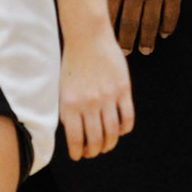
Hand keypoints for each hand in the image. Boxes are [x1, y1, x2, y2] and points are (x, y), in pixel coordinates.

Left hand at [60, 24, 134, 159]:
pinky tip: (121, 130)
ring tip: (107, 145)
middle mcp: (88, 104)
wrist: (87, 36)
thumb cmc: (73, 62)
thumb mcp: (64, 88)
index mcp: (70, 105)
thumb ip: (69, 110)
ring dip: (110, 143)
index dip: (79, 152)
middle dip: (94, 151)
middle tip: (94, 152)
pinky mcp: (123, 89)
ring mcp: (107, 97)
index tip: (80, 156)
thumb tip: (75, 133)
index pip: (76, 139)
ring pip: (112, 132)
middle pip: (96, 139)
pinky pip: (127, 117)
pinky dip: (125, 129)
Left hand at [103, 0, 188, 54]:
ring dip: (147, 40)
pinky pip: (172, 13)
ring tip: (145, 50)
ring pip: (151, 23)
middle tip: (125, 54)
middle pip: (129, 25)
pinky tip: (164, 33)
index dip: (105, 32)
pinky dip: (167, 26)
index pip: (107, 15)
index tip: (103, 44)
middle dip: (126, 43)